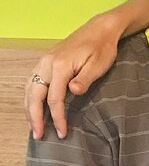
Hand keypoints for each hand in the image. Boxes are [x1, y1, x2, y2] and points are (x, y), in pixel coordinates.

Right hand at [26, 13, 122, 139]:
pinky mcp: (46, 62)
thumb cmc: (102, 48)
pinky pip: (31, 82)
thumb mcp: (99, 64)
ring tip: (34, 127)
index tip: (62, 132)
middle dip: (35, 117)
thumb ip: (85, 79)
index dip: (57, 117)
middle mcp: (46, 64)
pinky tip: (33, 107)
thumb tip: (72, 93)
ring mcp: (44, 62)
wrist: (100, 29)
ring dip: (29, 109)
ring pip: (29, 89)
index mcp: (60, 66)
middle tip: (39, 136)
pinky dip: (30, 97)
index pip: (54, 98)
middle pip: (34, 96)